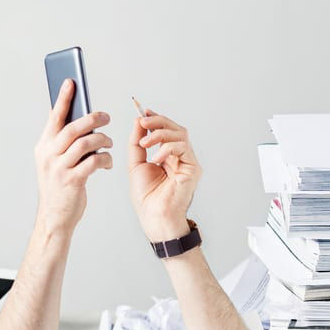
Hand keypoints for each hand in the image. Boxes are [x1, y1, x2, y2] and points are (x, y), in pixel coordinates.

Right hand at [33, 79, 112, 234]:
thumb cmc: (59, 187)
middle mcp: (48, 155)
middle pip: (72, 128)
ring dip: (102, 140)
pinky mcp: (72, 180)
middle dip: (92, 118)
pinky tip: (107, 162)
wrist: (54, 218)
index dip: (63, 98)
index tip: (71, 81)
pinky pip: (93, 161)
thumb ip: (62, 142)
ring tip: (108, 142)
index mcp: (43, 146)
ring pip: (85, 143)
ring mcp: (59, 168)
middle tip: (106, 116)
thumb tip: (78, 118)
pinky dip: (104, 159)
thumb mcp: (54, 162)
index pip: (54, 117)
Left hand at [128, 110, 200, 241]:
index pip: (166, 131)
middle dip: (158, 121)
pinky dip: (167, 148)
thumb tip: (138, 122)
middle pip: (175, 129)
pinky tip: (156, 158)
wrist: (154, 216)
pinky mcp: (193, 168)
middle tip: (144, 121)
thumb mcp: (136, 164)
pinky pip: (183, 147)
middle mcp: (180, 157)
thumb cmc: (147, 198)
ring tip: (145, 143)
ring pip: (180, 134)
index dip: (156, 119)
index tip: (143, 113)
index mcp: (168, 156)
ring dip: (160, 133)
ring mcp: (188, 162)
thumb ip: (137, 143)